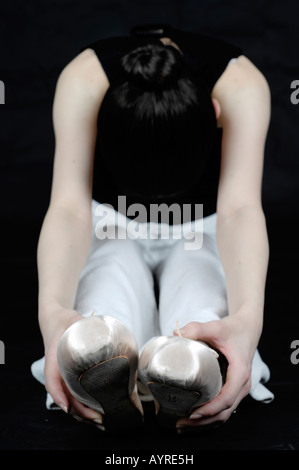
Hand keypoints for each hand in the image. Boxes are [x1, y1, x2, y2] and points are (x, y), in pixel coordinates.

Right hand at [42, 308, 103, 427]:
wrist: (58, 322)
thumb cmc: (66, 323)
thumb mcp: (75, 322)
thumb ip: (87, 327)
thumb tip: (105, 334)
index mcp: (54, 360)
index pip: (52, 382)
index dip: (59, 396)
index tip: (67, 407)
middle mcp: (57, 373)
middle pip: (65, 398)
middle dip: (80, 411)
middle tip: (99, 418)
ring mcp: (63, 378)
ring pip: (70, 401)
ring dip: (83, 413)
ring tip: (101, 421)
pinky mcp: (71, 379)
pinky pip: (75, 396)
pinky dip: (84, 407)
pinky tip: (98, 413)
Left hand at [175, 315, 257, 431]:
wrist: (248, 328)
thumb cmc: (233, 329)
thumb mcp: (216, 327)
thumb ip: (197, 329)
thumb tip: (176, 334)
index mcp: (240, 373)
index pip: (226, 398)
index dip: (210, 409)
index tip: (192, 413)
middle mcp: (242, 385)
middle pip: (225, 412)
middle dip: (203, 421)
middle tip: (180, 424)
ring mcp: (239, 389)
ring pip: (225, 413)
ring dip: (206, 422)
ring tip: (183, 425)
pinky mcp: (234, 389)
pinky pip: (224, 408)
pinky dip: (210, 416)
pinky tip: (194, 418)